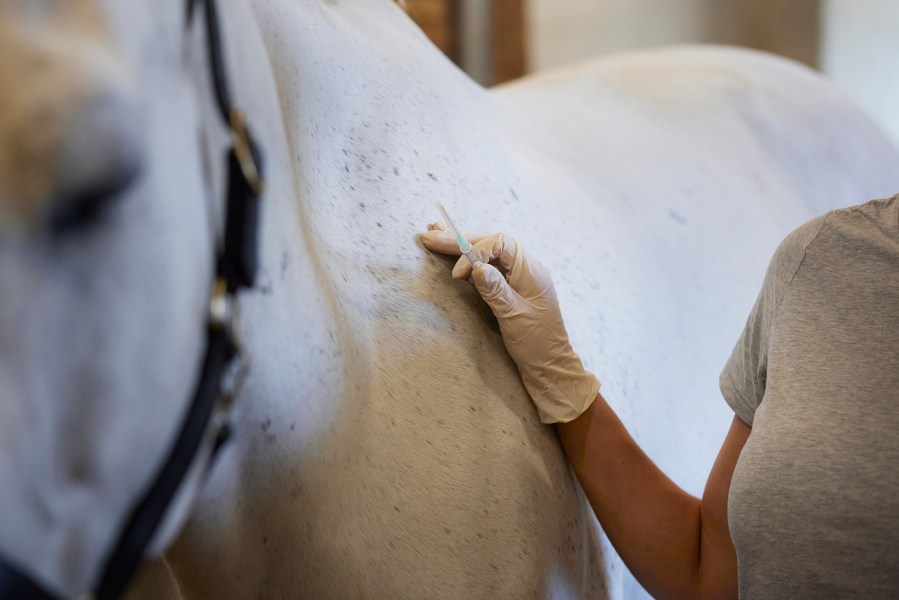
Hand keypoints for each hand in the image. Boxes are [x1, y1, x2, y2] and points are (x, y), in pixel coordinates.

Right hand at [421, 225, 599, 422]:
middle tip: (430, 235)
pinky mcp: (509, 288)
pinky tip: (452, 255)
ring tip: (435, 237)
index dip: (475, 251)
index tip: (458, 274)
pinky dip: (468, 260)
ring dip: (461, 247)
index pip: (500, 242)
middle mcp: (525, 268)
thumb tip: (476, 266)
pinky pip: (488, 267)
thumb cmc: (537, 342)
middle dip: (459, 240)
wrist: (549, 364)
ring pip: (487, 253)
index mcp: (531, 270)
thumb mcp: (514, 317)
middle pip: (490, 243)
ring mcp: (517, 277)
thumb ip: (495, 290)